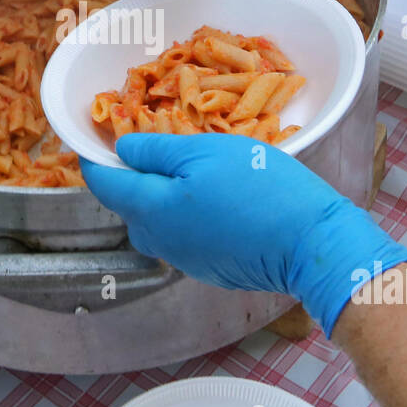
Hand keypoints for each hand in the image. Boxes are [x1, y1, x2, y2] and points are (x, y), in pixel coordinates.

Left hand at [81, 133, 406, 335]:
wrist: (311, 242)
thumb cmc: (260, 186)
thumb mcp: (207, 151)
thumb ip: (157, 150)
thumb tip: (122, 149)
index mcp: (151, 208)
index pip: (103, 184)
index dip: (96, 158)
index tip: (97, 137)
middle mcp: (159, 240)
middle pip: (129, 205)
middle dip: (133, 177)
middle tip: (157, 145)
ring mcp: (183, 260)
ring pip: (156, 223)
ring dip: (161, 197)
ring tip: (191, 170)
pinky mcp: (207, 269)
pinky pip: (182, 237)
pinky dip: (186, 216)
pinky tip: (215, 199)